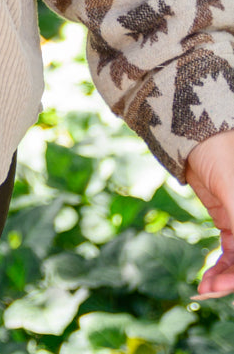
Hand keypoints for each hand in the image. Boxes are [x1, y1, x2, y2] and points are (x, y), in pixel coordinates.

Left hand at [186, 129, 233, 296]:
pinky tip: (207, 283)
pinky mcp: (229, 221)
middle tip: (211, 290)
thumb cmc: (219, 153)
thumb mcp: (232, 193)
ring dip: (225, 279)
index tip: (225, 286)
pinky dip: (219, 270)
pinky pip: (230, 255)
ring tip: (204, 290)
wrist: (193, 133)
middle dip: (233, 280)